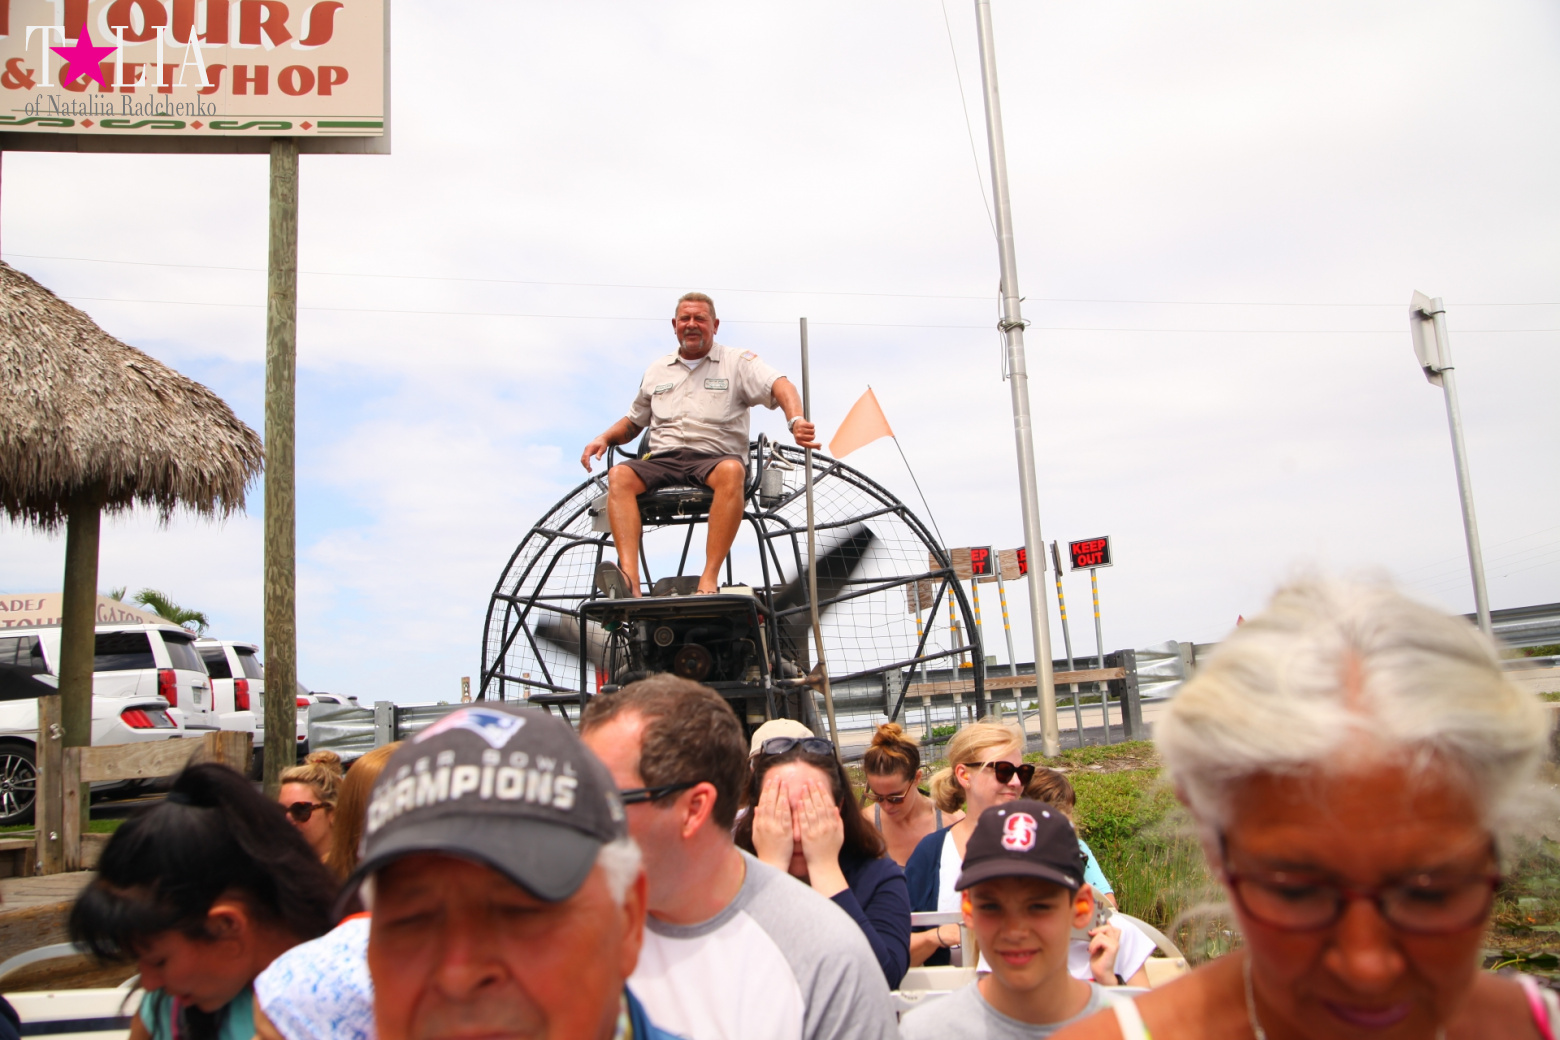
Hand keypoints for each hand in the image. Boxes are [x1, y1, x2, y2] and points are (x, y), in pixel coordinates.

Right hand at [581, 436, 610, 471]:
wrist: (601, 439)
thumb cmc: (602, 444)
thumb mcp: (603, 449)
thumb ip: (599, 454)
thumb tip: (598, 459)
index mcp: (589, 448)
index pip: (586, 456)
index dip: (586, 462)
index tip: (588, 467)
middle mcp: (586, 449)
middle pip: (583, 458)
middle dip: (585, 465)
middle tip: (589, 471)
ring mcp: (586, 450)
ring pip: (583, 459)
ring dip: (585, 465)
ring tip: (589, 470)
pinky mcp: (587, 452)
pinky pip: (584, 458)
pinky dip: (585, 463)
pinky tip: (588, 467)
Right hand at [751, 776, 793, 870]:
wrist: (771, 864)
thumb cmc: (766, 851)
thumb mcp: (757, 835)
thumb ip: (757, 821)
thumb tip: (757, 808)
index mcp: (759, 823)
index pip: (763, 803)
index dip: (766, 791)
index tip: (770, 781)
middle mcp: (765, 823)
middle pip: (769, 802)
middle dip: (773, 788)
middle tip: (777, 777)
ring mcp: (774, 827)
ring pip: (776, 807)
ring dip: (780, 793)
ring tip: (783, 782)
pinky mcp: (783, 832)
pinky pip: (783, 817)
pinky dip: (784, 807)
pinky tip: (786, 798)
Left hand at [789, 419, 819, 449]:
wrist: (794, 425)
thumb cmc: (799, 433)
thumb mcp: (803, 441)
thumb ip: (811, 445)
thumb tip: (819, 448)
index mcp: (799, 442)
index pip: (809, 445)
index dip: (815, 445)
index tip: (820, 445)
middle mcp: (799, 436)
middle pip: (812, 437)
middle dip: (812, 435)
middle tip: (809, 434)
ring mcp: (800, 430)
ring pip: (813, 431)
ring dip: (812, 430)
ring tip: (807, 429)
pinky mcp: (803, 424)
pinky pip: (812, 426)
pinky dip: (811, 425)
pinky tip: (807, 426)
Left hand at [796, 780, 847, 896]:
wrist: (824, 865)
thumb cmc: (831, 850)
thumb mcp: (839, 834)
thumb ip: (838, 821)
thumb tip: (836, 807)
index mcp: (833, 824)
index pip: (828, 805)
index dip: (823, 793)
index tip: (818, 783)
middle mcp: (825, 826)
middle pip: (819, 805)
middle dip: (814, 791)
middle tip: (809, 781)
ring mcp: (816, 831)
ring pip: (811, 811)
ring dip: (807, 798)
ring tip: (802, 787)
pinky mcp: (807, 837)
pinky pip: (804, 822)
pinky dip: (801, 812)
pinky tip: (798, 803)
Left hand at [1087, 922, 1120, 984]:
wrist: (1101, 974)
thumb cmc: (1098, 961)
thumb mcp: (1096, 946)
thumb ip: (1099, 937)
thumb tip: (1093, 928)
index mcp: (1113, 940)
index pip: (1113, 927)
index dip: (1106, 924)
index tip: (1098, 926)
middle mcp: (1116, 941)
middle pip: (1108, 927)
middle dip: (1097, 930)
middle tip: (1090, 935)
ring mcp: (1115, 944)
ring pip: (1101, 934)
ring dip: (1092, 942)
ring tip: (1092, 950)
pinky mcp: (1113, 948)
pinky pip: (1100, 940)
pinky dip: (1094, 945)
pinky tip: (1093, 952)